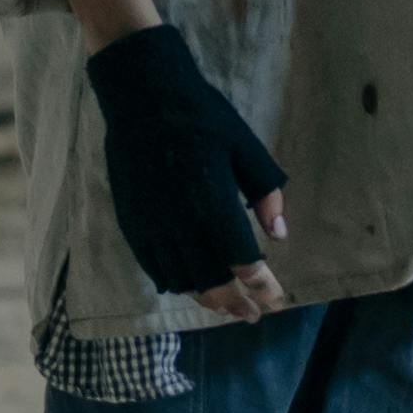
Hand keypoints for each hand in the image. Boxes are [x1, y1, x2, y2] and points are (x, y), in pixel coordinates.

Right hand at [84, 24, 291, 317]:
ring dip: (206, 298)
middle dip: (235, 304)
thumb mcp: (245, 147)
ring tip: (223, 304)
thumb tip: (279, 234)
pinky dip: (175, 283)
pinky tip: (189, 283)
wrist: (143, 98)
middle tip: (251, 315)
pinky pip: (154, 268)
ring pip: (182, 281)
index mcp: (215, 204)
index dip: (263, 286)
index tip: (275, 300)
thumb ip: (266, 193)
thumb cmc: (202, 117)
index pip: (244, 262)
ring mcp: (154, 226)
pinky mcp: (133, 224)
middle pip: (212, 282)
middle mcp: (182, 224)